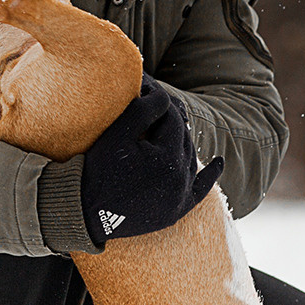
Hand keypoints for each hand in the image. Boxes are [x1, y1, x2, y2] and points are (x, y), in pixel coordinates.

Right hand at [79, 77, 223, 244]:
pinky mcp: (176, 211)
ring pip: (188, 159)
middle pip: (182, 138)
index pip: (172, 120)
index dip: (160, 103)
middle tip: (156, 107)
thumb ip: (144, 110)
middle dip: (170, 121)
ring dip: (181, 142)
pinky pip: (200, 191)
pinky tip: (219, 162)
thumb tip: (163, 95)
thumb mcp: (118, 134)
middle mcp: (179, 180)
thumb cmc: (97, 169)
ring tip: (172, 126)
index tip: (148, 92)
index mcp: (167, 159)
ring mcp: (180, 197)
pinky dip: (210, 176)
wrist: (84, 213)